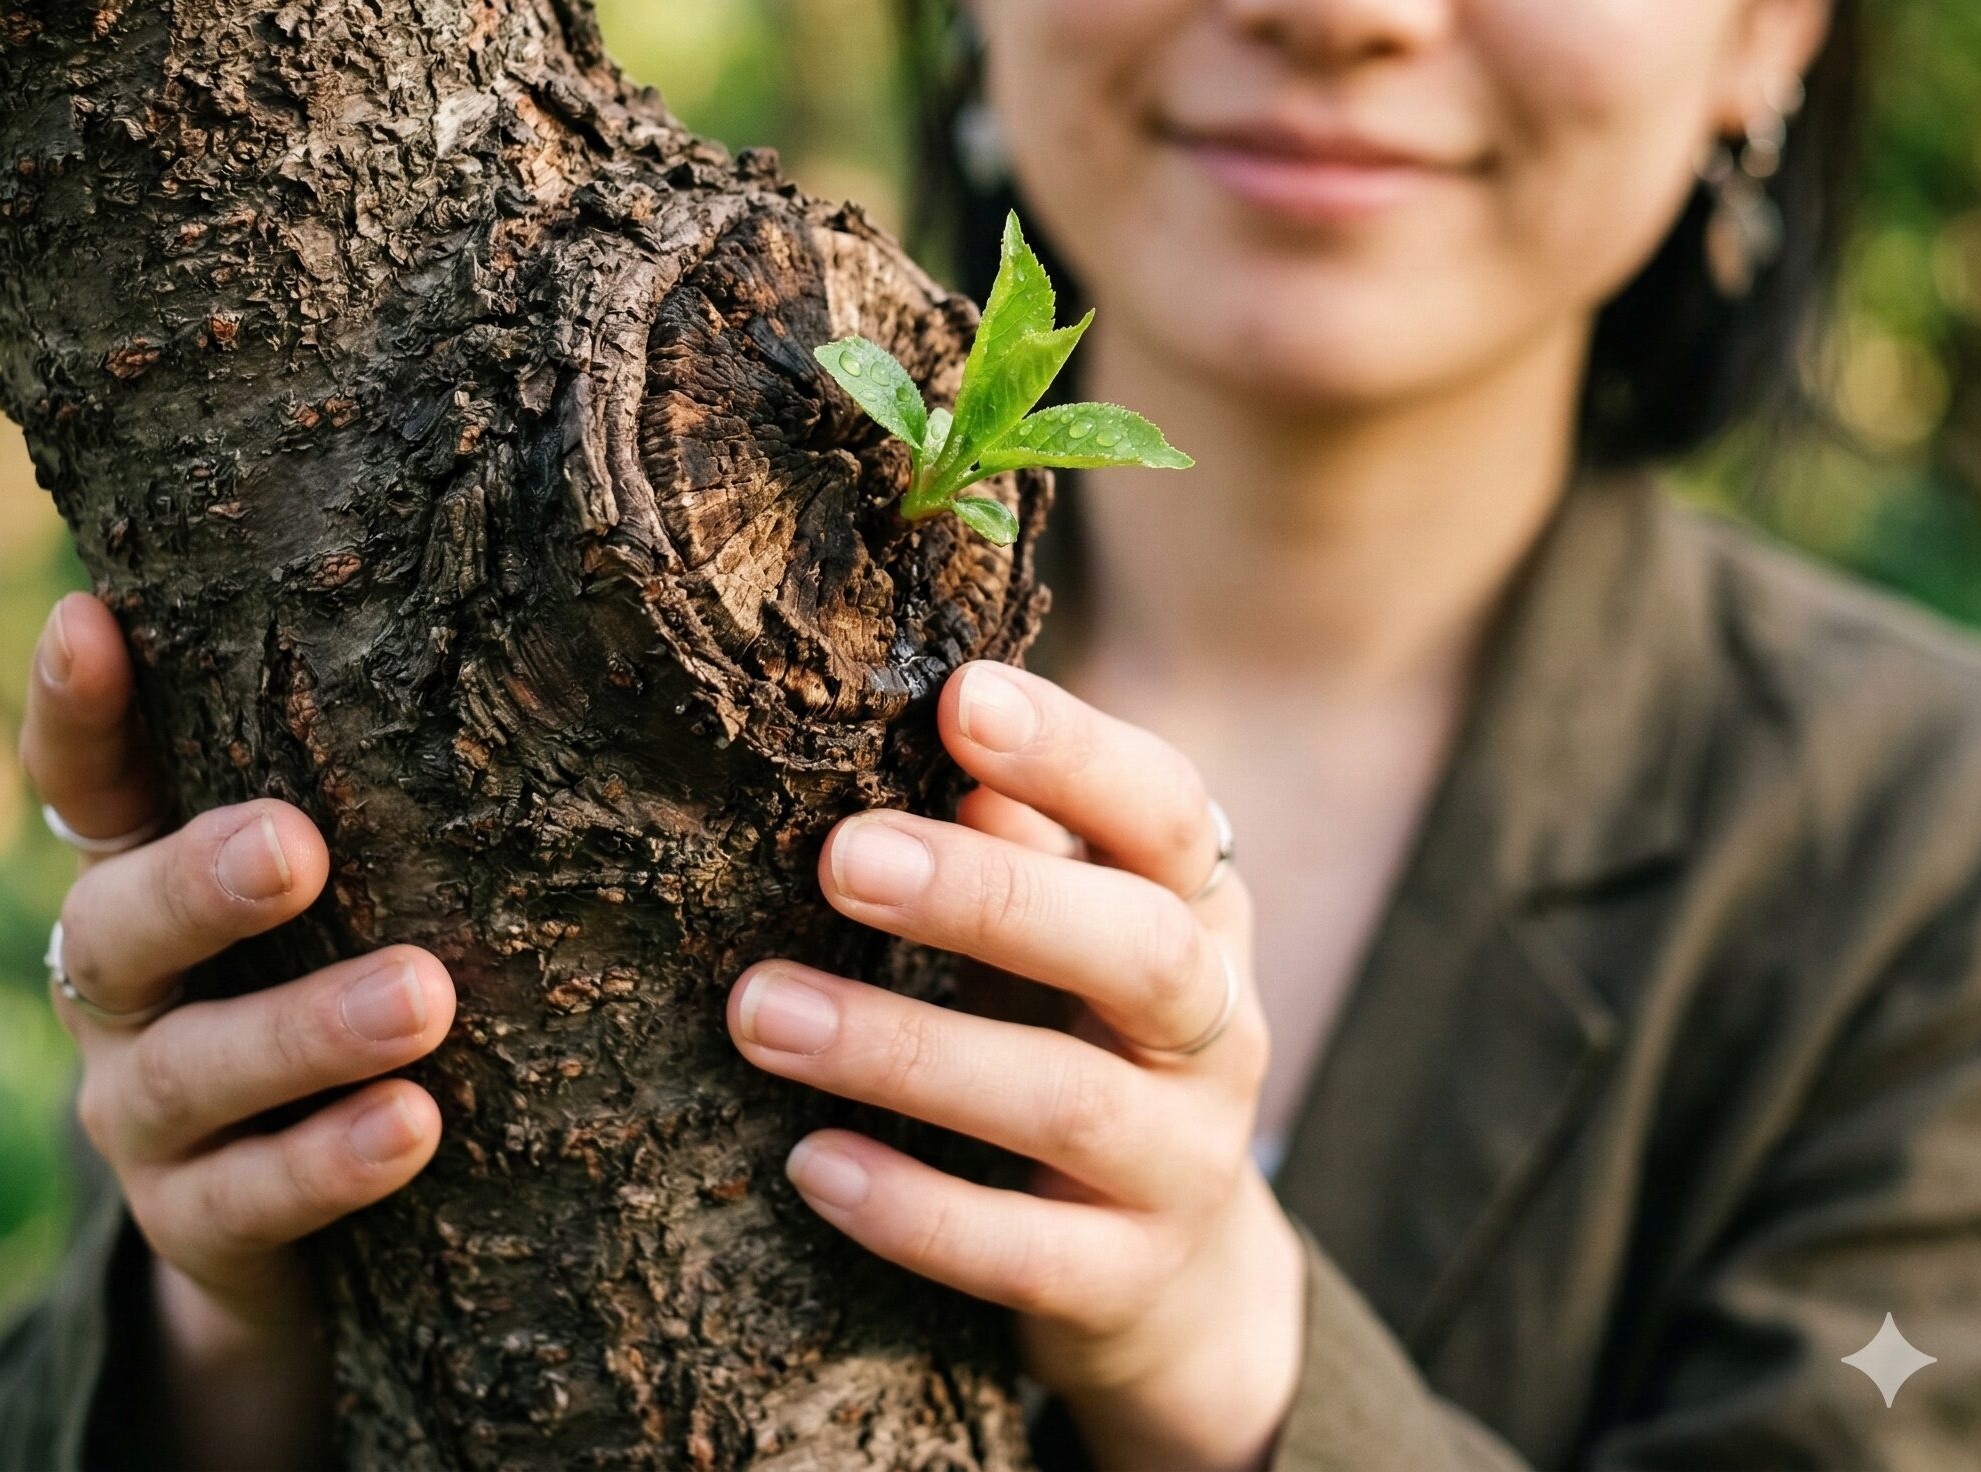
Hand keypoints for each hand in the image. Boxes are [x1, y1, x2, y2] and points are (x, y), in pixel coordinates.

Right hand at [23, 593, 457, 1470]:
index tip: (89, 620)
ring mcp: (148, 1112)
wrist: (314, 1221)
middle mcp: (125, 987)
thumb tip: (529, 643)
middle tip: (293, 846)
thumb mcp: (354, 877)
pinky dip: (328, 1161)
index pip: (95, 783)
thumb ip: (377, 786)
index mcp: (154, 874)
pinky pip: (247, 1199)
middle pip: (118, 923)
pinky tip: (413, 1126)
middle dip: (198, 882)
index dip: (79, 710)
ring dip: (304, 1030)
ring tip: (422, 999)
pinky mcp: (200, 1221)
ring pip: (188, 1069)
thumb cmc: (355, 968)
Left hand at [726, 660, 1305, 1471]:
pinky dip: (914, 1207)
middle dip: (989, 896)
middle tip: (841, 856)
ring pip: (1067, 1101)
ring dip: (906, 1050)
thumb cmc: (1086, 1033)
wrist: (1182, 1273)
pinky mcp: (1129, 1281)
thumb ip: (1021, 837)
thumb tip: (936, 722)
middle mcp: (1219, 1026)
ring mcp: (1186, 1162)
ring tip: (761, 1010)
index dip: (1074, 752)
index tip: (959, 699)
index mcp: (1201, 908)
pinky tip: (810, 1163)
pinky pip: (1026, 1253)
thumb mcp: (1072, 927)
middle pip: (1139, 948)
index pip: (1165, 811)